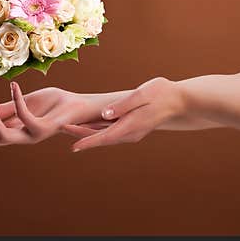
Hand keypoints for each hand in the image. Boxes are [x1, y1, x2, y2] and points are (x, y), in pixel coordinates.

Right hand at [0, 81, 113, 145]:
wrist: (78, 104)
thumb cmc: (55, 104)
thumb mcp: (26, 102)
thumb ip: (7, 109)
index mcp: (17, 130)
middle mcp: (24, 135)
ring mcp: (34, 133)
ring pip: (6, 135)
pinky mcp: (45, 127)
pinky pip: (25, 116)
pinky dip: (17, 101)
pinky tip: (13, 86)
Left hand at [64, 76, 183, 151]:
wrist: (179, 101)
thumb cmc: (161, 93)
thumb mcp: (142, 94)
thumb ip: (123, 105)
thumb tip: (105, 114)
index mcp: (131, 125)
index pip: (105, 136)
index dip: (88, 141)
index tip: (73, 147)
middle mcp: (130, 133)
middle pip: (102, 138)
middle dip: (81, 135)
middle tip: (60, 129)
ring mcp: (132, 132)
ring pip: (105, 136)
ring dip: (88, 134)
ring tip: (68, 128)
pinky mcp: (132, 129)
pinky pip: (111, 133)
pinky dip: (98, 131)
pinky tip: (88, 127)